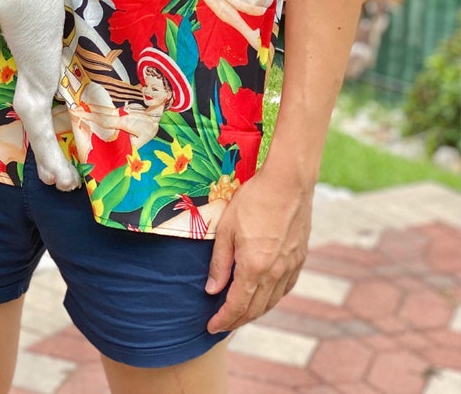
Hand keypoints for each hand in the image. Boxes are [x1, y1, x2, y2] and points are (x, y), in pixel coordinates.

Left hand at [205, 162, 312, 333]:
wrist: (288, 184)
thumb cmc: (253, 201)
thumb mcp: (226, 229)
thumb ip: (220, 263)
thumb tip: (212, 290)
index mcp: (254, 267)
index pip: (237, 305)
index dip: (223, 320)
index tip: (211, 327)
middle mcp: (275, 273)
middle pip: (255, 309)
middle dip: (237, 320)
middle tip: (222, 325)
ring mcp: (290, 267)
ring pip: (272, 301)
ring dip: (255, 312)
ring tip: (240, 314)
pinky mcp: (300, 258)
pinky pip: (285, 288)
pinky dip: (272, 298)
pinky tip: (264, 295)